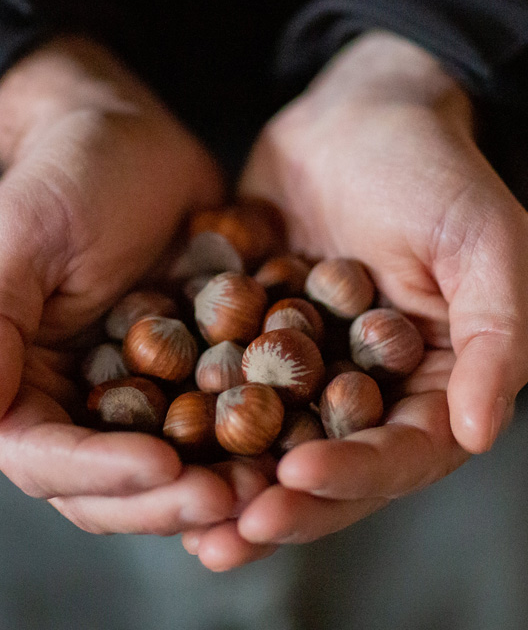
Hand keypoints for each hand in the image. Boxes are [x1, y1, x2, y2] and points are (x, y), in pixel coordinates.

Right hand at [0, 35, 262, 533]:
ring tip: (265, 485)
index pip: (44, 455)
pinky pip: (216, 423)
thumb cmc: (67, 175)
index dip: (99, 472)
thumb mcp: (18, 236)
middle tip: (228, 498)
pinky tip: (288, 445)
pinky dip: (245, 443)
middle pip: (108, 483)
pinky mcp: (190, 373)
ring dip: (211, 486)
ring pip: (167, 468)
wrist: (135, 141)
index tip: (162, 468)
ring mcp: (136, 391)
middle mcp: (74, 399)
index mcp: (19, 377)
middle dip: (164, 498)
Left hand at [181, 30, 527, 568]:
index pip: (399, 452)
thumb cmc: (434, 170)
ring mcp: (308, 365)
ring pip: (270, 439)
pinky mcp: (256, 335)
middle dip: (280, 503)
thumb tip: (479, 431)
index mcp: (434, 381)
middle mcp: (370, 387)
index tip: (296, 480)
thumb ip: (496, 334)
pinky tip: (153, 442)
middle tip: (225, 534)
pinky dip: (193, 417)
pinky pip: (224, 385)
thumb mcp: (484, 242)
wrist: (358, 114)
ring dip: (230, 482)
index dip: (353, 476)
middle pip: (328, 465)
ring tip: (183, 517)